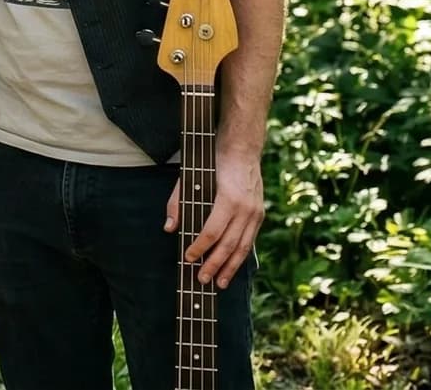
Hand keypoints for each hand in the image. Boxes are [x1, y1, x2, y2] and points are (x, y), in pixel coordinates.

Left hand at [165, 149, 263, 287]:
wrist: (242, 149)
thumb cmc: (212, 162)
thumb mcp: (189, 178)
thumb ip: (178, 203)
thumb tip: (170, 228)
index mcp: (228, 199)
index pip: (212, 232)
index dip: (200, 248)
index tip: (188, 258)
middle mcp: (246, 209)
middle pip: (229, 245)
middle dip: (214, 265)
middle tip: (201, 279)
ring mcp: (255, 213)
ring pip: (243, 247)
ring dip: (230, 267)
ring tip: (219, 283)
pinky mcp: (259, 215)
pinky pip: (249, 241)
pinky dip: (240, 256)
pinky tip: (232, 267)